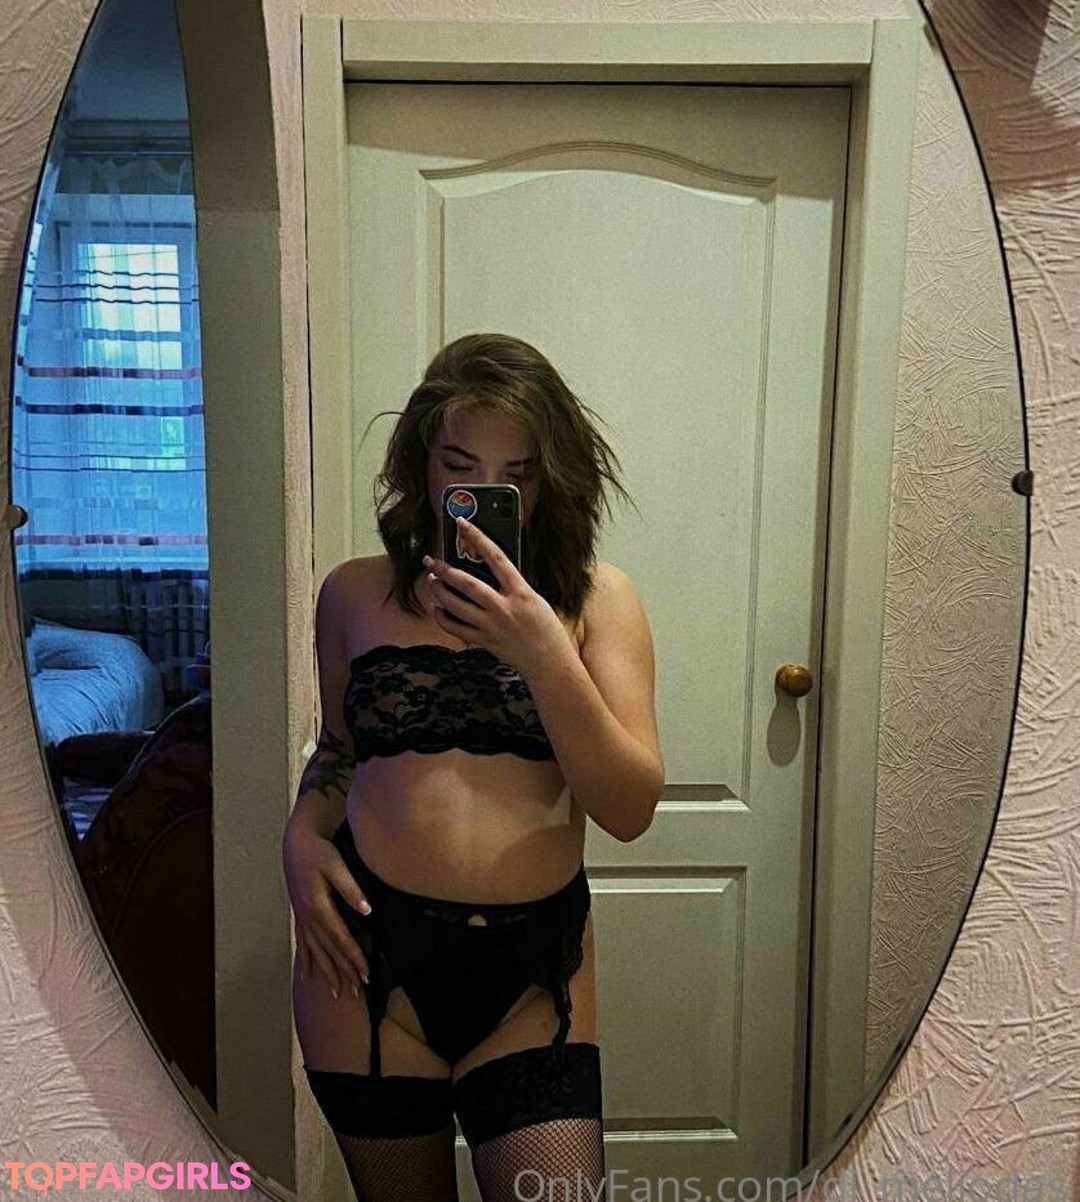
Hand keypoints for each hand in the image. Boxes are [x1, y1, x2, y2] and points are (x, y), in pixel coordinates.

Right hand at [282, 815, 371, 999]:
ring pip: (316, 952)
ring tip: (338, 992)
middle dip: (344, 972)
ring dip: (327, 972)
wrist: (296, 844)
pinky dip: (307, 960)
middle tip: (358, 992)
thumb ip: (351, 889)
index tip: (366, 973)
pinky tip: (308, 976)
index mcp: (319, 907)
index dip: (354, 957)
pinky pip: (303, 944)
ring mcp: (302, 918)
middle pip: (329, 950)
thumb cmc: (318, 853)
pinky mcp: (300, 915)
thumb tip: (367, 910)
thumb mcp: (336, 866)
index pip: (341, 939)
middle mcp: (309, 918)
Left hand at [424, 516, 576, 679]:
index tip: (462, 524)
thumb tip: (489, 572)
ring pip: (456, 605)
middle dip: (445, 570)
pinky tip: (437, 608)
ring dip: (439, 591)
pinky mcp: (485, 642)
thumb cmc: (547, 630)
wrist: (550, 663)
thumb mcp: (535, 600)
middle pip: (467, 583)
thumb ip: (513, 587)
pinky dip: (442, 617)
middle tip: (430, 560)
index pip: (496, 558)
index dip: (478, 538)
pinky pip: (456, 628)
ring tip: (431, 580)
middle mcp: (504, 608)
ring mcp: (492, 626)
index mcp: (521, 592)